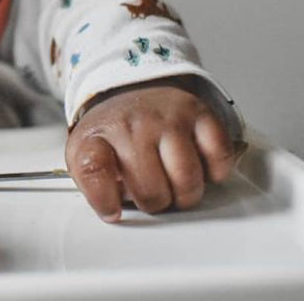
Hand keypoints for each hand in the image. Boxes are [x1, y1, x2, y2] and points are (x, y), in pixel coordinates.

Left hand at [65, 76, 238, 222]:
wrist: (132, 90)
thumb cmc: (113, 131)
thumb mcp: (84, 153)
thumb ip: (91, 184)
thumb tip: (111, 212)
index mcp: (96, 137)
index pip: (93, 169)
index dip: (104, 199)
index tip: (112, 211)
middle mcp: (132, 125)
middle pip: (151, 191)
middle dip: (154, 203)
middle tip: (151, 192)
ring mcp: (167, 118)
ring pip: (187, 180)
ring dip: (185, 194)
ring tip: (173, 184)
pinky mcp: (199, 113)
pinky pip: (219, 157)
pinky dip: (214, 171)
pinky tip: (197, 164)